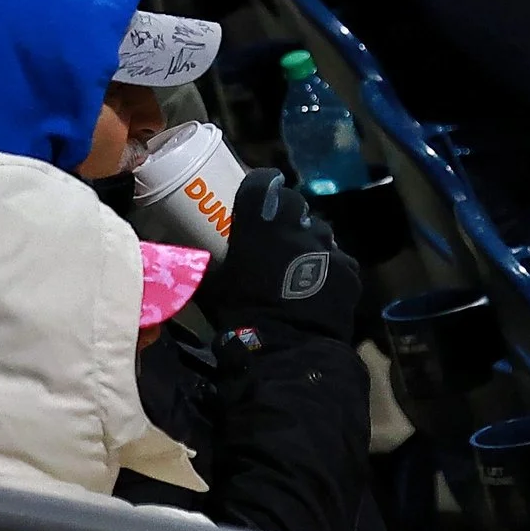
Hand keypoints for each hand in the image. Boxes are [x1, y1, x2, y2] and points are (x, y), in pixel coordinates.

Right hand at [194, 169, 360, 341]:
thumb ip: (203, 262)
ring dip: (308, 242)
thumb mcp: (213, 285)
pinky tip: (319, 286)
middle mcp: (298, 225)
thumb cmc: (243, 312)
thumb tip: (179, 255)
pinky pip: (338, 260)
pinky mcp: (350, 269)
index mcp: (262, 221)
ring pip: (319, 232)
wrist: (288, 348)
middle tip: (274, 237)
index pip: (262, 181)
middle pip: (294, 206)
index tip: (256, 192)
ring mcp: (329, 246)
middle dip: (285, 216)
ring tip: (298, 266)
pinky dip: (329, 268)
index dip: (260, 184)